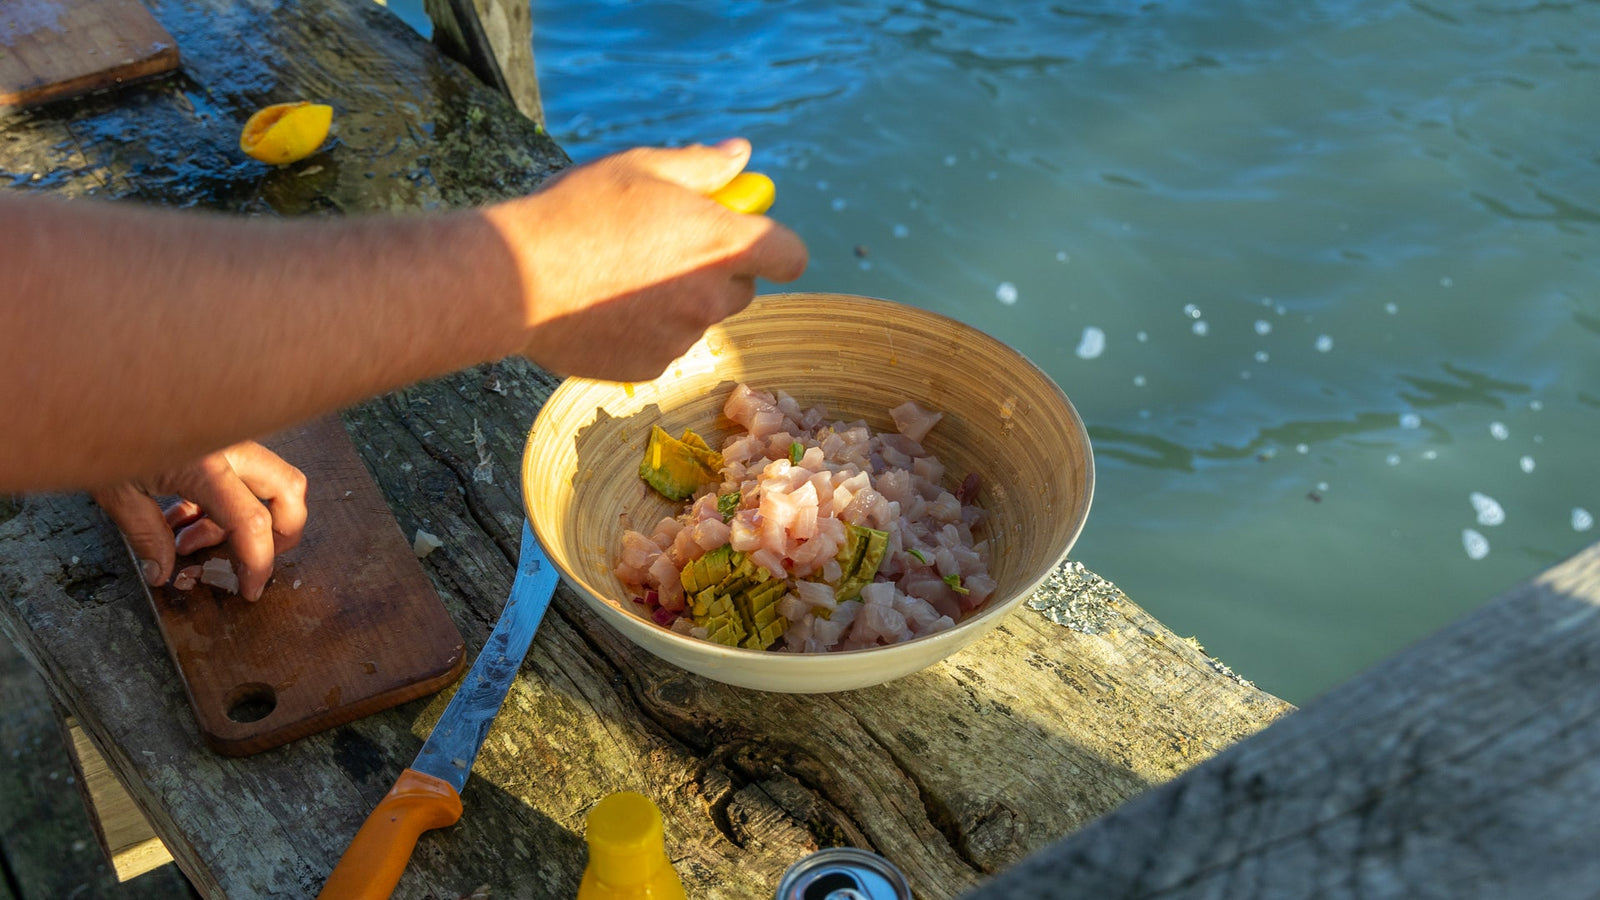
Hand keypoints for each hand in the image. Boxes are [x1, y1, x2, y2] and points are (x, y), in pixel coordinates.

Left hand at [90, 441, 307, 600]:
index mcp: (205, 465)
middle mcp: (230, 447)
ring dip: (244, 520)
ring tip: (191, 540)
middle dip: (282, 533)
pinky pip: (243, 473)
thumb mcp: (116, 492)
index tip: (251, 588)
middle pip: (289, 492)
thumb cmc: (100, 428)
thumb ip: (147, 535)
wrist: (95, 386)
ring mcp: (230, 437)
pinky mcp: (220, 435)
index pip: (252, 522)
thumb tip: (164, 571)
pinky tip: (185, 516)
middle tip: (255, 560)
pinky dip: (226, 502)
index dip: (259, 564)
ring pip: (270, 482)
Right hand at [487, 138, 808, 380]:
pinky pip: (663, 344)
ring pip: (698, 317)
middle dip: (719, 271)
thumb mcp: (641, 167)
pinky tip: (601, 306)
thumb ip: (702, 166)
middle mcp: (712, 297)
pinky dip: (644, 329)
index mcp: (722, 244)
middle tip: (668, 248)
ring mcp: (682, 338)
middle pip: (742, 288)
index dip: (775, 245)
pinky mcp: (650, 366)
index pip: (790, 254)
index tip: (748, 234)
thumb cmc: (577, 211)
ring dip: (678, 301)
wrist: (514, 279)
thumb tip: (741, 156)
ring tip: (618, 274)